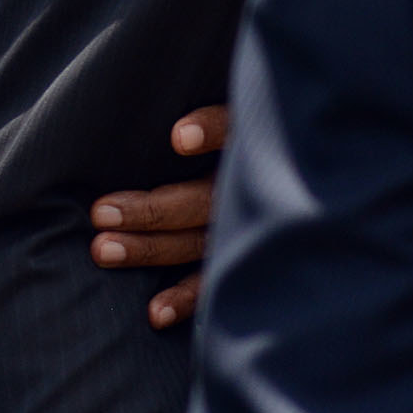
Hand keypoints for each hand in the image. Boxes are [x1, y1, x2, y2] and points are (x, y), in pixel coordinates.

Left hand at [90, 105, 229, 330]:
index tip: (178, 138)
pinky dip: (185, 299)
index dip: (210, 132)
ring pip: (197, 243)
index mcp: (248, 141)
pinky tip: (154, 313)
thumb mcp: (236, 102)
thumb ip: (211, 100)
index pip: (233, 130)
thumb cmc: (238, 126)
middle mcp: (249, 187)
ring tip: (103, 249)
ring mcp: (246, 227)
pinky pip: (213, 282)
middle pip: (200, 201)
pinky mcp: (241, 258)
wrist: (312, 183)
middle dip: (149, 210)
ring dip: (150, 249)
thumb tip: (173, 99)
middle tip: (99, 211)